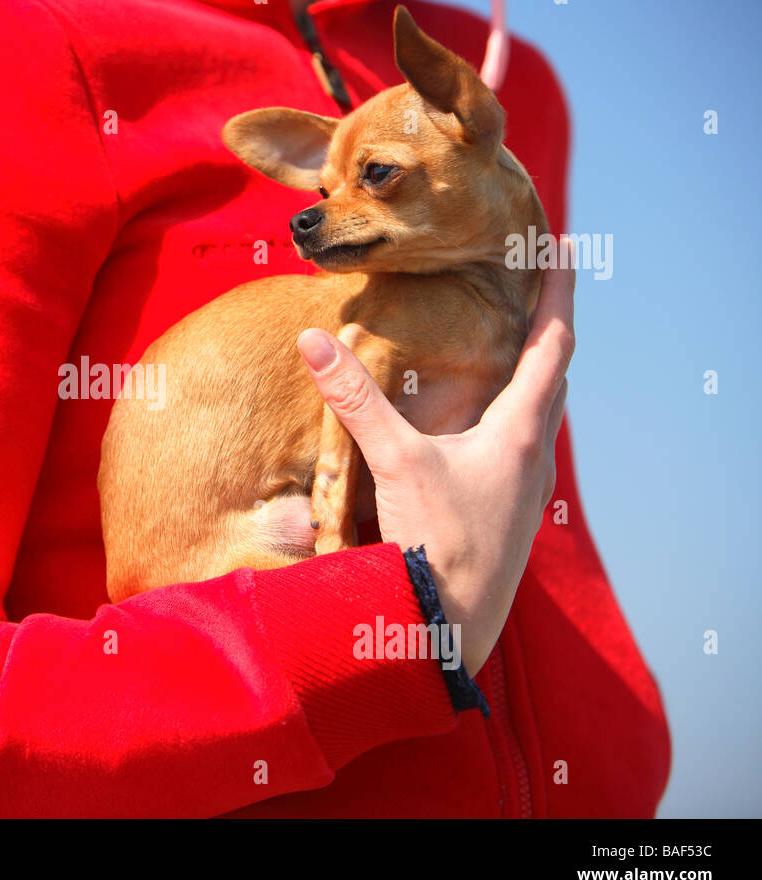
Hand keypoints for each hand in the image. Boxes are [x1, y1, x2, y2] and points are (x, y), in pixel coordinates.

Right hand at [295, 257, 574, 676]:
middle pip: (554, 377)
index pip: (554, 344)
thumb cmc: (437, 544)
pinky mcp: (507, 515)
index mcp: (522, 432)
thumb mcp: (394, 463)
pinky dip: (509, 417)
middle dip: (545, 329)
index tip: (564, 248)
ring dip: (530, 376)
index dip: (559, 293)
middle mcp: (535, 457)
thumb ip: (355, 401)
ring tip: (508, 349)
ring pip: (539, 416)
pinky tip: (477, 429)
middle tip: (530, 290)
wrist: (450, 631)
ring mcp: (525, 490)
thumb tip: (314, 340)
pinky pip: (520, 448)